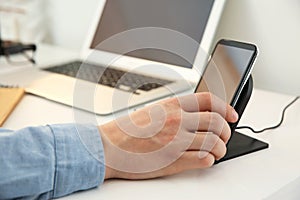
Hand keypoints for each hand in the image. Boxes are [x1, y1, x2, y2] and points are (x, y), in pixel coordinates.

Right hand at [98, 92, 237, 179]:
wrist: (108, 146)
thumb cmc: (127, 130)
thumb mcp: (153, 111)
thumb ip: (175, 111)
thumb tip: (196, 115)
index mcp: (172, 105)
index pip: (210, 100)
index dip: (226, 107)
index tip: (233, 115)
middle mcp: (177, 120)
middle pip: (217, 122)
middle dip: (227, 131)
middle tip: (224, 137)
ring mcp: (176, 140)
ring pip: (215, 141)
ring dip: (221, 148)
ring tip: (216, 151)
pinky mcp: (173, 159)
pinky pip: (203, 159)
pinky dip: (209, 160)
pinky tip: (204, 159)